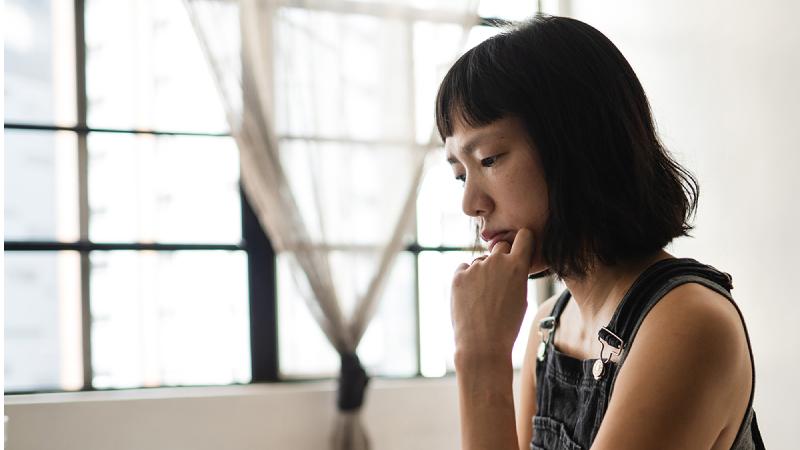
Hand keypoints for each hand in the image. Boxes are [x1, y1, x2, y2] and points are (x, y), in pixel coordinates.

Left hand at [451, 228, 534, 363]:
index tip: (520, 247)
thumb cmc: (507, 325)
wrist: (482, 344)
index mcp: (518, 266)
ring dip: (482, 273)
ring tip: (483, 299)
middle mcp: (497, 261)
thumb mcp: (521, 298)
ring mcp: (476, 267)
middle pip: (501, 247)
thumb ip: (515, 275)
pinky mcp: (458, 275)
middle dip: (501, 258)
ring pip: (480, 261)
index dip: (523, 241)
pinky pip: (464, 269)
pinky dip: (466, 279)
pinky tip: (470, 298)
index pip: (524, 236)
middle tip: (499, 281)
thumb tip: (508, 262)